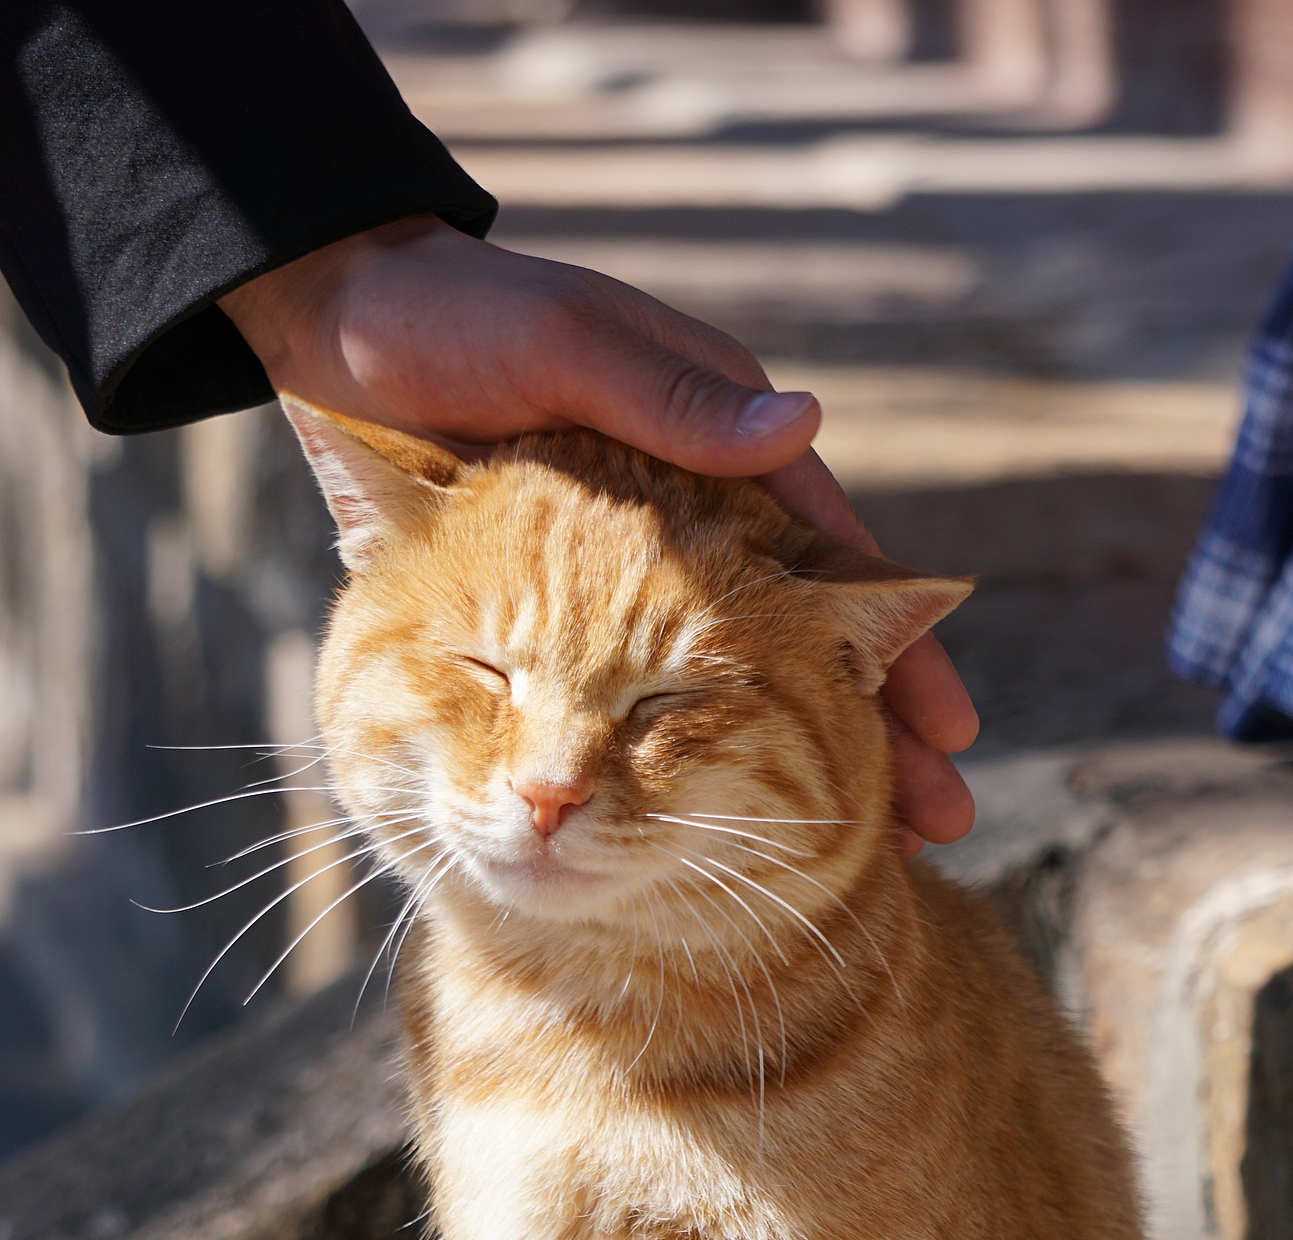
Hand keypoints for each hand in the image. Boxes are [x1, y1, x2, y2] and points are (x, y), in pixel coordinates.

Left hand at [222, 217, 977, 846]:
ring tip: (856, 856)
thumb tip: (804, 424)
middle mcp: (703, 508)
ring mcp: (645, 561)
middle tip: (930, 829)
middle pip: (812, 636)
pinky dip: (697, 756)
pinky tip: (723, 822)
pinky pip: (658, 689)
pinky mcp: (577, 601)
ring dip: (810, 759)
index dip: (898, 648)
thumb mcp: (565, 348)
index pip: (838, 561)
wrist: (344, 328)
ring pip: (744, 677)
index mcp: (722, 441)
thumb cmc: (456, 326)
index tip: (945, 733)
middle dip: (877, 733)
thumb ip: (672, 403)